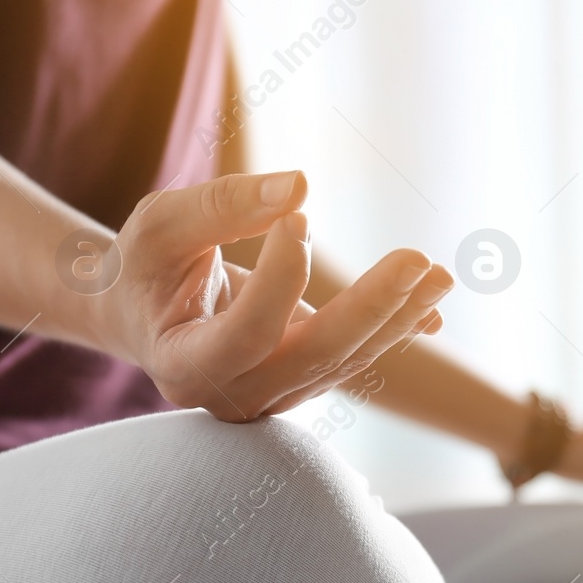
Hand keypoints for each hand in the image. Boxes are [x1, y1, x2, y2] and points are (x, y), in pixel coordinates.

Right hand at [101, 171, 453, 421]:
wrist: (140, 314)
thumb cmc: (142, 266)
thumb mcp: (159, 225)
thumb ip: (220, 206)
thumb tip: (301, 184)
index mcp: (184, 367)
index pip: (246, 334)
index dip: (281, 280)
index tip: (300, 217)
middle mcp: (231, 396)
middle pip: (311, 358)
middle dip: (370, 309)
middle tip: (418, 259)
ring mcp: (268, 397)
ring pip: (341, 362)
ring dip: (396, 318)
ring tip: (442, 275)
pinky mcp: (296, 382)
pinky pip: (349, 358)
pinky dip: (392, 331)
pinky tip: (432, 309)